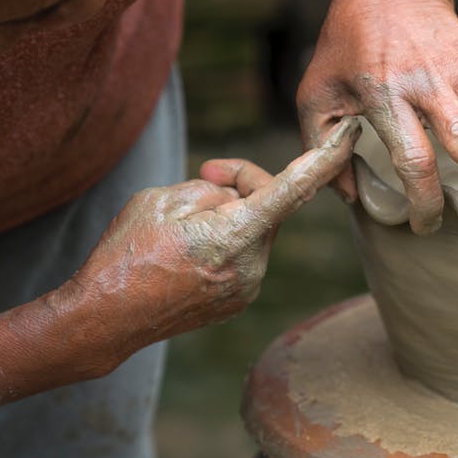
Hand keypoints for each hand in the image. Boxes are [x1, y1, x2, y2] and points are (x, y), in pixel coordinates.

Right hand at [68, 118, 359, 363]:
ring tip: (185, 228)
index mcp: (233, 236)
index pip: (293, 188)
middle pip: (270, 204)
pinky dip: (229, 241)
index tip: (353, 136)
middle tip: (207, 173)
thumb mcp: (161, 199)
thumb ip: (212, 190)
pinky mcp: (240, 300)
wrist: (104, 321)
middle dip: (244, 183)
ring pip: (258, 229)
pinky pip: (248, 254)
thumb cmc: (125, 253)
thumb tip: (237, 196)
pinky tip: (191, 253)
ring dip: (234, 215)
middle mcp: (251, 266)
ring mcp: (248, 288)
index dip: (326, 159)